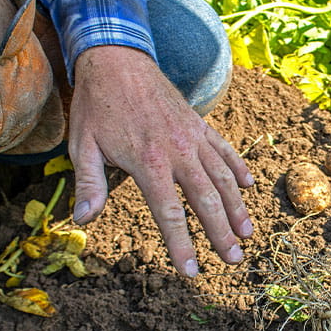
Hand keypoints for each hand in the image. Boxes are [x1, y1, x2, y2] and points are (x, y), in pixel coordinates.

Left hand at [69, 45, 253, 276]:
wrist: (117, 59)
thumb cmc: (96, 106)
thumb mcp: (82, 145)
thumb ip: (90, 183)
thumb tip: (84, 220)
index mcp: (148, 162)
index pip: (170, 213)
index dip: (182, 245)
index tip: (192, 271)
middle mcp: (177, 151)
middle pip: (206, 200)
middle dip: (222, 233)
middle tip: (234, 260)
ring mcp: (192, 136)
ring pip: (222, 177)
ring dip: (237, 207)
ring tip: (247, 233)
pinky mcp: (199, 123)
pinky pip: (224, 149)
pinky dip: (238, 168)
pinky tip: (248, 187)